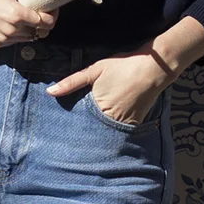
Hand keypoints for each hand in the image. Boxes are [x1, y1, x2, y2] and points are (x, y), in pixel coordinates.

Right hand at [0, 0, 55, 49]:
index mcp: (16, 15)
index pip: (46, 23)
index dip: (52, 16)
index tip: (50, 7)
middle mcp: (11, 30)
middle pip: (39, 32)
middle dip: (42, 22)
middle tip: (40, 10)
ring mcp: (2, 38)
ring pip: (27, 38)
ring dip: (30, 29)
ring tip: (28, 16)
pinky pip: (13, 42)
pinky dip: (17, 35)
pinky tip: (14, 23)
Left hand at [49, 52, 165, 126]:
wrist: (153, 68)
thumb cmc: (123, 67)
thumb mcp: (94, 70)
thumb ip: (71, 82)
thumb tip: (50, 92)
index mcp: (98, 108)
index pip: (79, 123)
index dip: (71, 124)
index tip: (62, 129)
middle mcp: (111, 119)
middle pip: (92, 129)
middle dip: (83, 130)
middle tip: (70, 136)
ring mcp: (124, 123)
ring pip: (105, 131)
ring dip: (97, 130)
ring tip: (85, 134)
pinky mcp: (134, 123)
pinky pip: (118, 129)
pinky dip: (111, 127)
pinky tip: (105, 124)